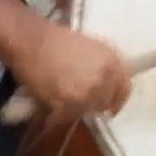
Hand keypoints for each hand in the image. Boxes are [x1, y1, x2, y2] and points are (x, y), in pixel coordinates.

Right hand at [10, 22, 131, 124]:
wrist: (31, 41)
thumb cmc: (57, 39)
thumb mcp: (92, 47)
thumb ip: (105, 66)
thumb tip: (109, 85)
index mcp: (112, 63)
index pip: (124, 90)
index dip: (118, 100)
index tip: (111, 107)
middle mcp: (104, 80)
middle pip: (104, 104)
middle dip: (93, 103)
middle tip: (77, 97)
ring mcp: (86, 94)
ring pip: (85, 111)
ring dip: (75, 107)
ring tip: (61, 95)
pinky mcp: (67, 105)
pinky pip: (67, 116)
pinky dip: (59, 112)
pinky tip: (51, 98)